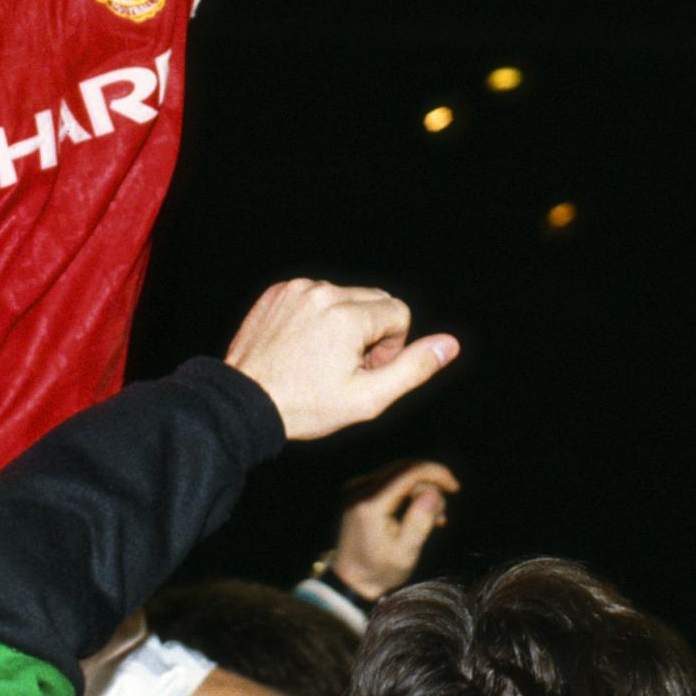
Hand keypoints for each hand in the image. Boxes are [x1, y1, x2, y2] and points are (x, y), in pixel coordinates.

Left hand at [223, 279, 458, 441]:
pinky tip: (303, 346)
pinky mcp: (278, 291)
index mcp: (347, 315)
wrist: (245, 402)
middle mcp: (322, 292)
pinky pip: (315, 294)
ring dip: (345, 321)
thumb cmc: (307, 406)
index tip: (366, 369)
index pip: (398, 313)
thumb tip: (450, 344)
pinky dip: (318, 315)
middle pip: (374, 299)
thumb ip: (413, 368)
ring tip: (323, 358)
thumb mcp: (367, 398)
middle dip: (371, 330)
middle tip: (347, 366)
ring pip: (345, 295)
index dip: (391, 346)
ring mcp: (296, 289)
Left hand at [329, 460, 460, 600]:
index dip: (435, 473)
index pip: (407, 472)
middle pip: (404, 468)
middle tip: (440, 515)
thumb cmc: (379, 571)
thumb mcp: (405, 554)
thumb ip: (419, 521)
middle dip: (429, 485)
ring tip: (433, 519)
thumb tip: (434, 492)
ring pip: (398, 472)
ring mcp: (356, 488)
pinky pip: (389, 481)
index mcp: (370, 505)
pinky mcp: (358, 491)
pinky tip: (420, 512)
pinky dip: (408, 492)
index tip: (455, 487)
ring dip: (420, 490)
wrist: (350, 580)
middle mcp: (359, 490)